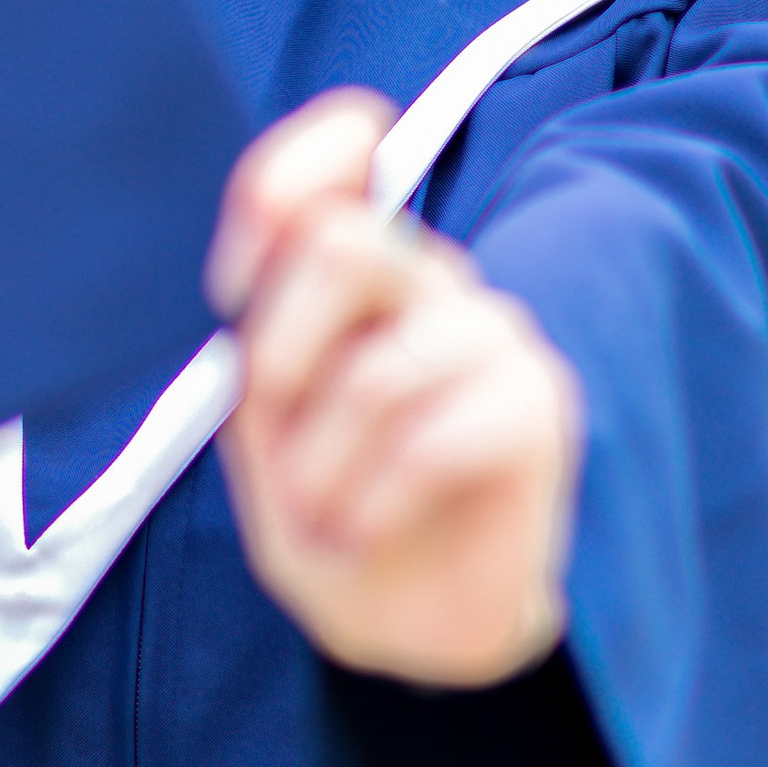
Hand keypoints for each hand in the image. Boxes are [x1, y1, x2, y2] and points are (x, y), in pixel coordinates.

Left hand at [207, 90, 582, 687]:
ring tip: (322, 517)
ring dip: (323, 464)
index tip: (230, 289)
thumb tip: (253, 286)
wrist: (408, 626)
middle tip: (273, 425)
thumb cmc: (330, 514)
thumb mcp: (263, 430)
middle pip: (344, 240)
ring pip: (381, 367)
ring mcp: (492, 337)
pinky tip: (367, 531)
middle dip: (280, 350)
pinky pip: (434, 437)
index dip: (277, 184)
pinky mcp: (537, 406)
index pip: (349, 140)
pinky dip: (376, 500)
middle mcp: (430, 282)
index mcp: (359, 267)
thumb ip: (259, 345)